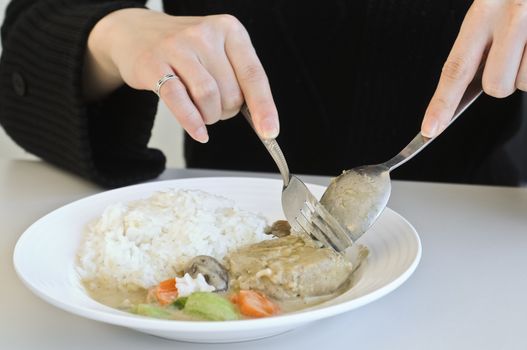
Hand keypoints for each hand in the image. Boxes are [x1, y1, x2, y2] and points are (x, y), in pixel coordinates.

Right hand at [84, 8, 278, 142]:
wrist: (135, 32)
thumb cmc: (184, 49)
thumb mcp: (218, 52)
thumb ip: (239, 78)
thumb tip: (261, 119)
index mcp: (229, 30)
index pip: (254, 75)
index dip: (264, 107)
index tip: (270, 131)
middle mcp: (205, 33)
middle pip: (231, 92)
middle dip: (227, 110)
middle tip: (216, 107)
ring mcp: (178, 47)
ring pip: (208, 98)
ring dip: (210, 117)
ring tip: (203, 113)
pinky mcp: (154, 64)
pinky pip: (179, 101)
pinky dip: (192, 122)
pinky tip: (198, 131)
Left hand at [421, 0, 526, 137]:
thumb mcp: (495, 3)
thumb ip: (484, 40)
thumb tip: (473, 84)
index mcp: (483, 11)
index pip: (455, 67)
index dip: (441, 103)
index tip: (429, 129)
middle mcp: (512, 17)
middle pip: (496, 86)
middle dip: (505, 80)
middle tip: (518, 51)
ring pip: (526, 83)